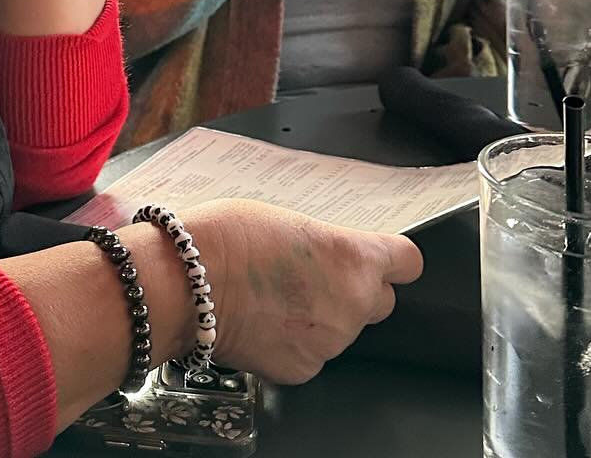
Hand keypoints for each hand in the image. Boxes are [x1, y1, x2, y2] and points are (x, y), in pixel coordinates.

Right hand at [183, 199, 423, 384]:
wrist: (184, 284)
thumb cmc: (225, 240)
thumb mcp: (287, 220)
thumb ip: (324, 245)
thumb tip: (328, 259)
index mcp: (353, 259)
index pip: (407, 263)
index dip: (392, 261)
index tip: (381, 261)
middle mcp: (351, 304)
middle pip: (378, 301)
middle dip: (353, 291)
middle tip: (313, 279)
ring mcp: (329, 343)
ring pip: (340, 330)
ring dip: (319, 318)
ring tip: (273, 298)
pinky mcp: (301, 369)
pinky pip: (310, 355)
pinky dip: (292, 343)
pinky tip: (262, 322)